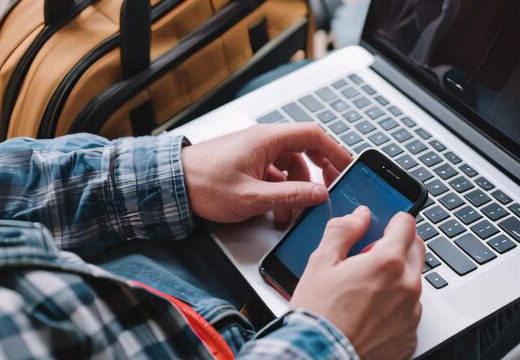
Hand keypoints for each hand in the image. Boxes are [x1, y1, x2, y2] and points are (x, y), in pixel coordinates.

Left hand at [181, 123, 351, 223]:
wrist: (172, 184)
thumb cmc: (203, 183)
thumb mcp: (252, 196)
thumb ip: (290, 196)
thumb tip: (318, 194)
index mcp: (267, 139)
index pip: (313, 135)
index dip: (334, 150)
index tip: (347, 165)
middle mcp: (263, 142)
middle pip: (303, 152)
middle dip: (317, 175)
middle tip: (328, 191)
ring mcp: (255, 153)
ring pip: (289, 167)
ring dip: (295, 190)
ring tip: (291, 212)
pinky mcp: (247, 164)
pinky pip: (273, 174)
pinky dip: (280, 191)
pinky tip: (276, 209)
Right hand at [291, 207, 424, 358]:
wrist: (321, 356)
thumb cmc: (318, 313)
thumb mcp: (320, 262)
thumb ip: (343, 231)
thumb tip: (359, 216)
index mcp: (388, 262)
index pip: (407, 224)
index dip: (394, 220)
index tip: (385, 225)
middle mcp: (407, 286)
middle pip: (416, 249)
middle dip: (398, 246)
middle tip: (371, 258)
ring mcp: (411, 313)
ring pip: (413, 281)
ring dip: (397, 278)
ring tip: (365, 291)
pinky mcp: (409, 335)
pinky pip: (409, 311)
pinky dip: (395, 306)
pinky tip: (370, 313)